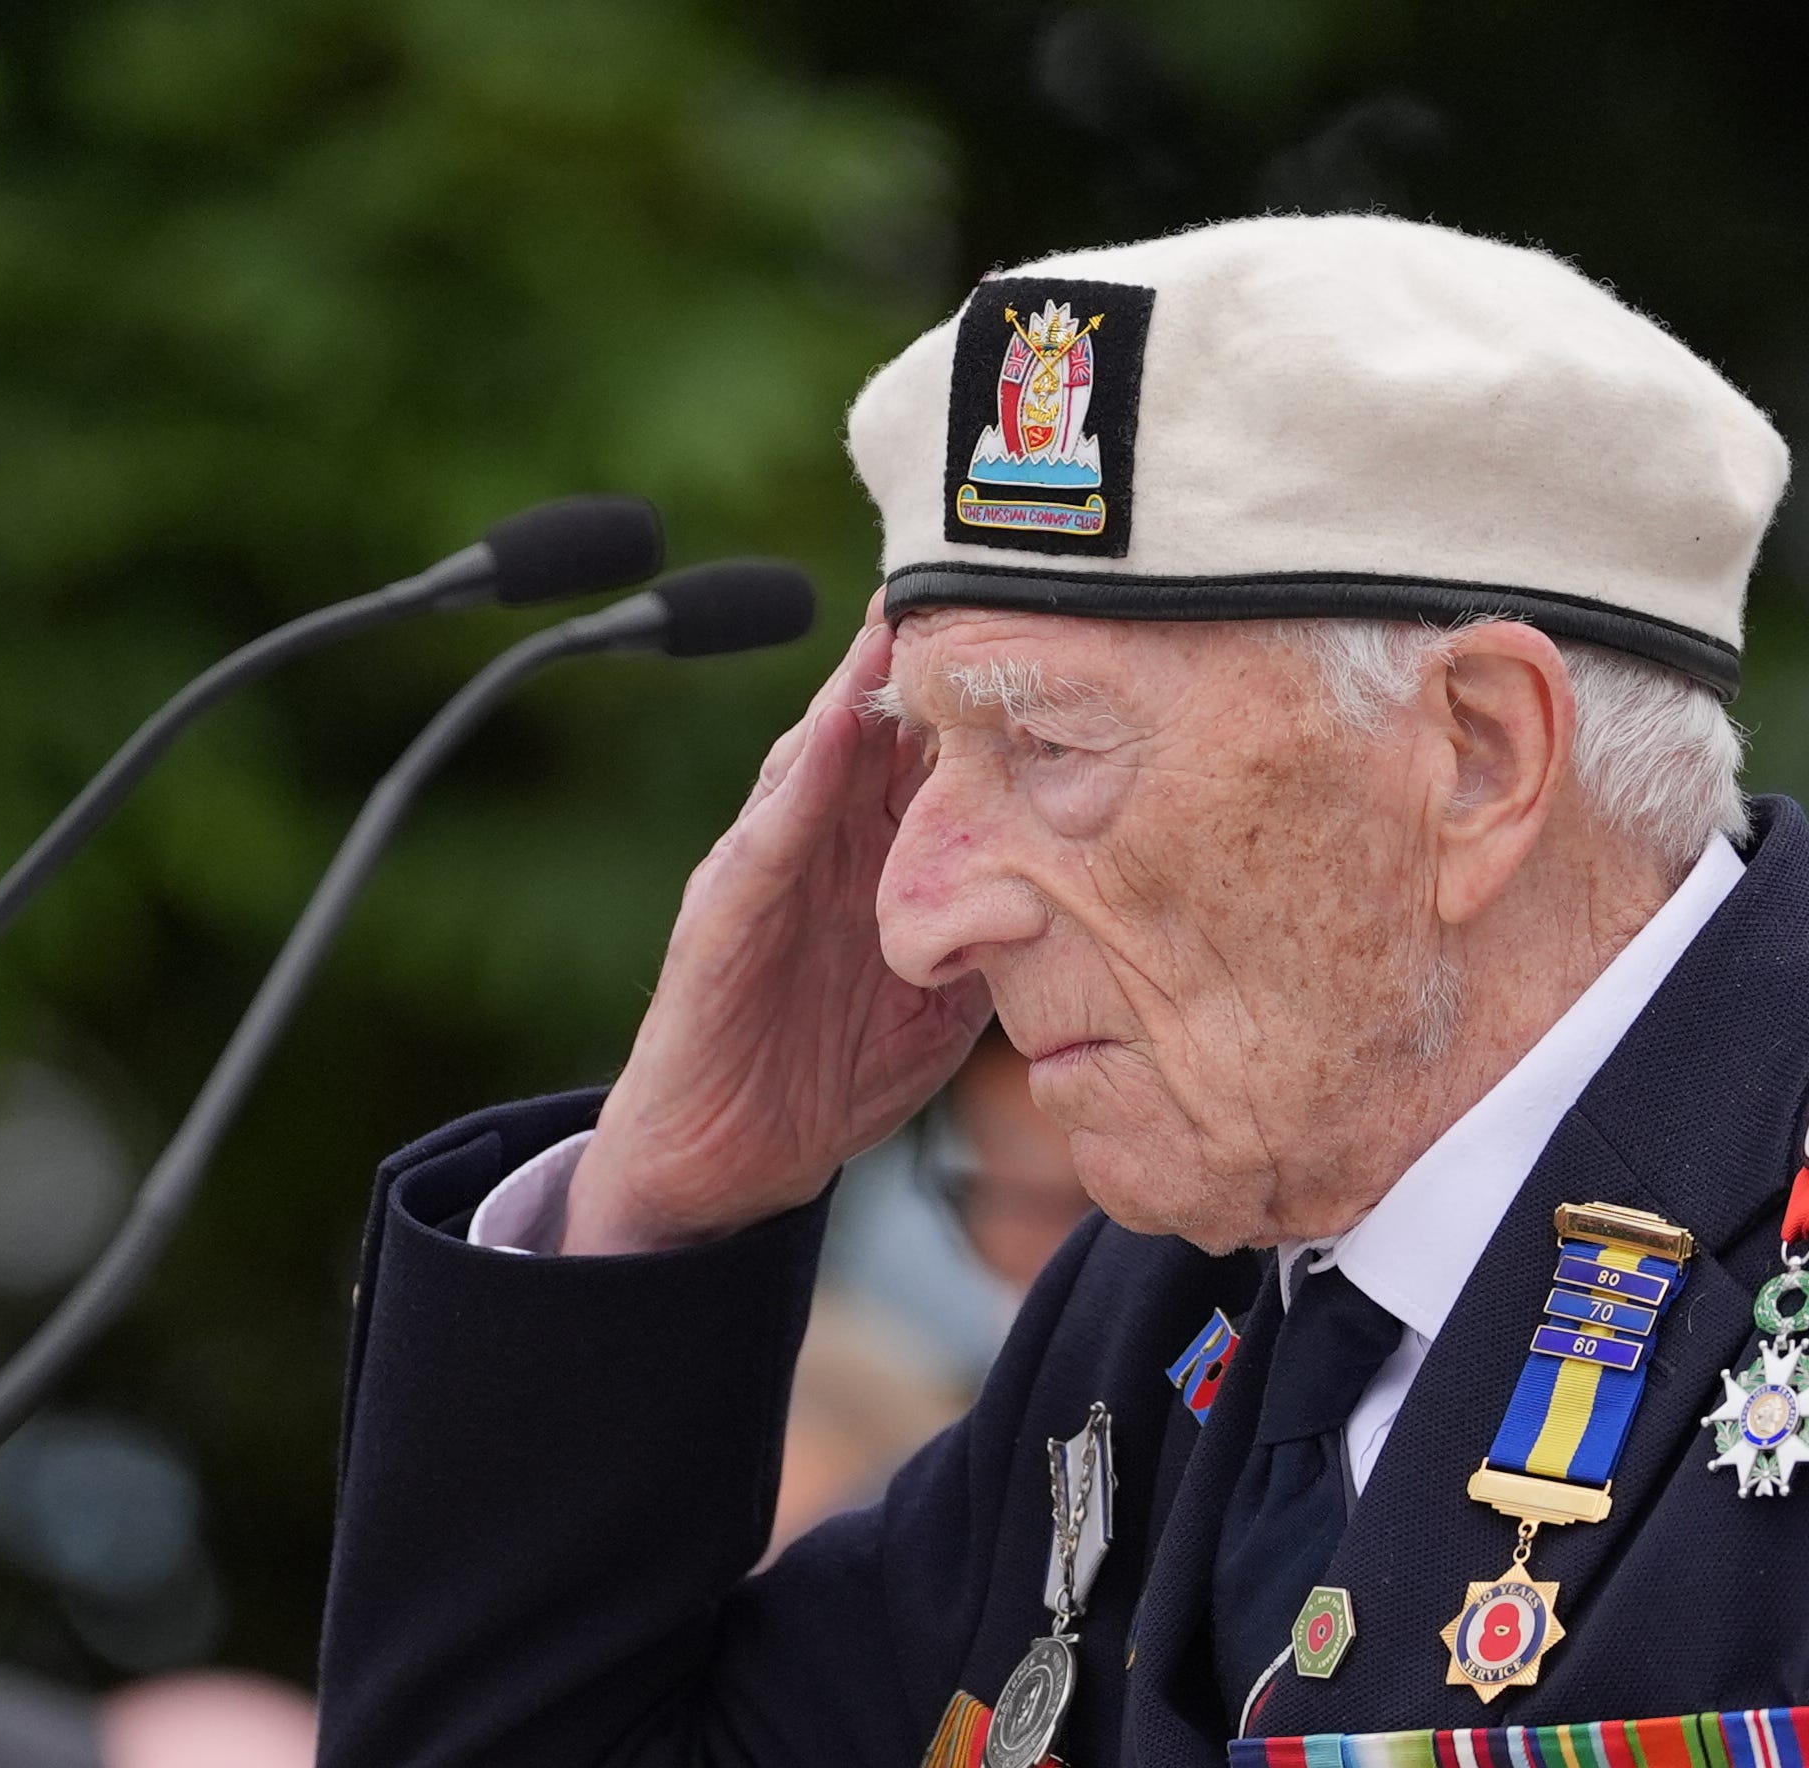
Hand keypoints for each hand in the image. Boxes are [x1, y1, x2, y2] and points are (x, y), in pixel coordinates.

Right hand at [565, 602, 990, 1253]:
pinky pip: (767, 834)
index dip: (982, 693)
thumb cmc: (826, 1076)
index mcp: (872, 857)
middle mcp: (819, 841)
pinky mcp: (725, 911)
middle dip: (923, 654)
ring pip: (819, 754)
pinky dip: (799, 778)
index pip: (930, 753)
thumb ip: (994, 941)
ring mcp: (765, 865)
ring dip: (857, 687)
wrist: (723, 1160)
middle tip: (981, 566)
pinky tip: (828, 729)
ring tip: (904, 611)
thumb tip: (1084, 905)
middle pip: (876, 726)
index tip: (1050, 622)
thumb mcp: (939, 1005)